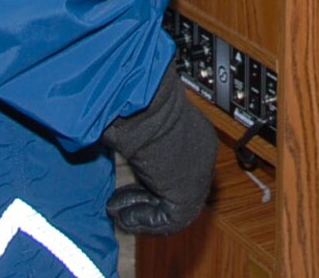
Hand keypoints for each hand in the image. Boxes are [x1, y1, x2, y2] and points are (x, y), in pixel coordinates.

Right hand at [101, 63, 216, 236]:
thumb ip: (134, 136)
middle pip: (176, 187)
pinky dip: (143, 220)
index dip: (150, 180)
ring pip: (173, 206)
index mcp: (195, 129)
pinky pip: (169, 218)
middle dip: (144, 197)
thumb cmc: (133, 97)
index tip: (128, 185)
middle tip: (118, 202)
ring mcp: (200, 172)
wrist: (139, 99)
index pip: (178, 165)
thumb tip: (115, 141)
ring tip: (116, 209)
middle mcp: (203, 150)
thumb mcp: (136, 119)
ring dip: (141, 211)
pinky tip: (123, 214)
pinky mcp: (189, 192)